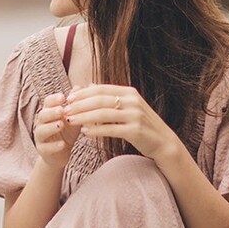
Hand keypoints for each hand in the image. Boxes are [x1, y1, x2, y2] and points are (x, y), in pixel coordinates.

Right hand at [33, 91, 78, 171]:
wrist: (61, 154)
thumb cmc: (67, 133)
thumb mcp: (73, 117)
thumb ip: (74, 104)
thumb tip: (78, 86)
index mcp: (49, 113)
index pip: (47, 102)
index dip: (54, 99)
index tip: (63, 97)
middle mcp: (41, 123)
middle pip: (42, 115)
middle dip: (51, 112)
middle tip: (61, 110)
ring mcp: (40, 137)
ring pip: (41, 130)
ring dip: (51, 127)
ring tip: (61, 125)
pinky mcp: (43, 150)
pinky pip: (46, 148)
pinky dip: (54, 145)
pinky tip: (63, 144)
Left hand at [62, 84, 181, 166]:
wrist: (163, 141)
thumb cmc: (141, 124)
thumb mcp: (128, 106)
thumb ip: (110, 96)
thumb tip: (88, 86)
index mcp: (129, 92)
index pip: (101, 89)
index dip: (83, 93)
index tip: (68, 98)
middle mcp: (133, 101)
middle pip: (100, 100)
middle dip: (80, 105)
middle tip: (65, 110)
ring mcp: (135, 116)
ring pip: (103, 114)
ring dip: (84, 117)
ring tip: (70, 121)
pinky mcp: (135, 131)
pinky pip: (111, 130)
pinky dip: (96, 131)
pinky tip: (84, 133)